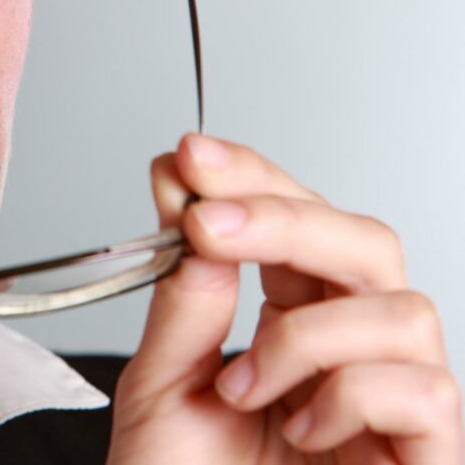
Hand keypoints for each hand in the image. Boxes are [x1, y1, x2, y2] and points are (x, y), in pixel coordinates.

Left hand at [107, 134, 461, 463]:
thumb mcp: (161, 392)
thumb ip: (183, 308)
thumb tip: (197, 225)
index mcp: (289, 322)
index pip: (293, 223)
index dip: (251, 176)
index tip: (187, 154)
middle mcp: (351, 350)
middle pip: (362, 240)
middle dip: (279, 215)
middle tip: (201, 217)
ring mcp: (395, 399)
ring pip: (400, 306)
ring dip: (304, 334)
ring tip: (242, 387)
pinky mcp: (428, 452)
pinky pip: (419, 389)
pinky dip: (343, 394)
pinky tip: (295, 427)